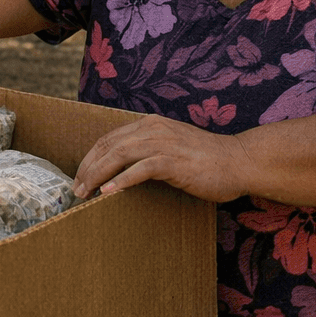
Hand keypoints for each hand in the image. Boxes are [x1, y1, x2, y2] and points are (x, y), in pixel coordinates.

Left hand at [72, 115, 253, 204]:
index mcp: (151, 124)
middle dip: (87, 168)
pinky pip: (140, 169)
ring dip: (97, 175)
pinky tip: (108, 192)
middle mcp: (153, 128)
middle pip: (108, 145)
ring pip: (118, 155)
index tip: (80, 177)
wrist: (239, 161)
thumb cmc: (207, 160)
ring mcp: (163, 143)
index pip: (110, 138)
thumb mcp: (172, 148)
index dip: (91, 157)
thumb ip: (149, 152)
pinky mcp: (173, 161)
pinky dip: (121, 180)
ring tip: (85, 192)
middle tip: (76, 190)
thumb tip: (122, 170)